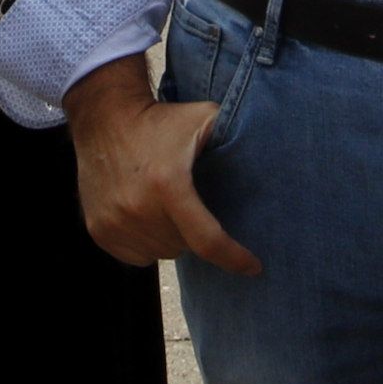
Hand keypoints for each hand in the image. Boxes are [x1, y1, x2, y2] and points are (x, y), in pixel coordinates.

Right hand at [63, 57, 260, 275]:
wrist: (105, 116)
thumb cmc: (161, 119)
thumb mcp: (204, 119)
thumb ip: (237, 135)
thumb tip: (284, 149)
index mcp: (168, 185)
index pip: (208, 241)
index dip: (234, 258)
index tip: (254, 267)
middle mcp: (139, 209)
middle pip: (182, 247)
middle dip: (192, 232)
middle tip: (189, 203)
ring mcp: (115, 222)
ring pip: (160, 253)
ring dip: (169, 238)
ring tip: (165, 206)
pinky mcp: (99, 229)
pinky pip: (135, 256)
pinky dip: (145, 243)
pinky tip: (144, 214)